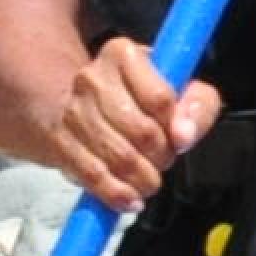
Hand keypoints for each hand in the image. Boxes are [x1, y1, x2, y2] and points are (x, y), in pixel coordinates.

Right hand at [31, 39, 220, 213]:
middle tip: (163, 159)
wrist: (80, 102)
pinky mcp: (58, 143)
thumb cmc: (139, 96)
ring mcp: (71, 111)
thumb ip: (197, 106)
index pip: (160, 98)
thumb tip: (185, 135)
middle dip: (162, 155)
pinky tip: (130, 198)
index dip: (176, 126)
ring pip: (118, 157)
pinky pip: (91, 175)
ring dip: (142, 177)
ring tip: (149, 179)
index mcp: (123, 56)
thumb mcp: (179, 88)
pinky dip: (116, 193)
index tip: (179, 137)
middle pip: (141, 131)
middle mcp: (92, 79)